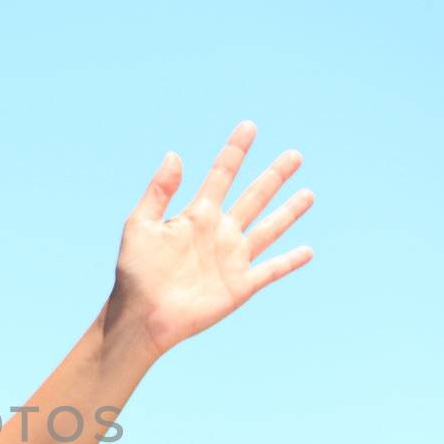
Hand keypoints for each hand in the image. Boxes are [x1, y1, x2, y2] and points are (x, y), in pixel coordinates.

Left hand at [107, 121, 314, 360]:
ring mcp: (232, 259)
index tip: (249, 127)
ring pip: (269, 228)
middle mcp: (219, 232)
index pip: (221, 175)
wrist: (142, 315)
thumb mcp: (140, 225)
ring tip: (308, 193)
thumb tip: (174, 154)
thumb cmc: (135, 272)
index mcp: (196, 215)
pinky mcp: (240, 285)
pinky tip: (308, 251)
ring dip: (289, 211)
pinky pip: (272, 270)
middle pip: (254, 197)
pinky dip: (290, 261)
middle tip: (295, 155)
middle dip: (274, 176)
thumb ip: (159, 191)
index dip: (235, 151)